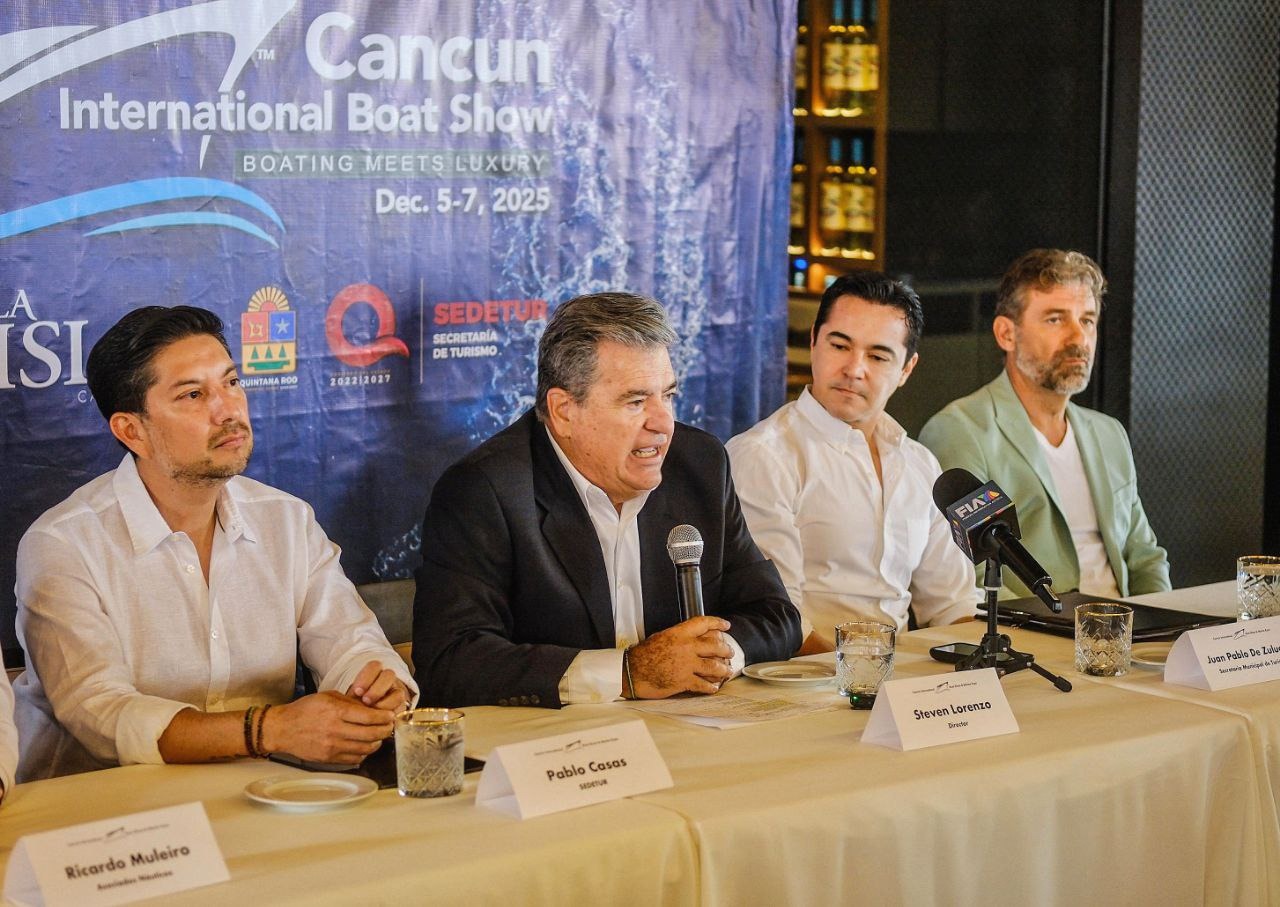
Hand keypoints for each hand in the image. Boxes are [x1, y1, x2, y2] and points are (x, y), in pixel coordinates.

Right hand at [261, 690, 394, 764]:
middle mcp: (335, 730)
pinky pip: (355, 758)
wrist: (282, 729)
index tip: (390, 715)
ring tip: (380, 736)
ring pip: (365, 748)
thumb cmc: (305, 710)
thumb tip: (372, 707)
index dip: (383, 717)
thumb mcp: (328, 697)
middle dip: (385, 730)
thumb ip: (351, 702)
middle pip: (371, 734)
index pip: (368, 716)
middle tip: (390, 726)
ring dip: (377, 742)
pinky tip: (366, 746)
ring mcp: (332, 747)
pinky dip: (364, 753)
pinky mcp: (329, 759)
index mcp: (336, 711)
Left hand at [346, 660, 409, 710]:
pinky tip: (380, 721)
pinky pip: (401, 710)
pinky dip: (390, 716)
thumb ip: (351, 697)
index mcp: (375, 673)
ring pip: (398, 694)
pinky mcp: (401, 708)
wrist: (369, 713)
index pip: (374, 666)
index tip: (357, 691)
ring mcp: (397, 693)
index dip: (367, 678)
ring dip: (385, 704)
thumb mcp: (352, 698)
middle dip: (377, 690)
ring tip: (374, 713)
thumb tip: (342, 701)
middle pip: (389, 675)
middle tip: (366, 701)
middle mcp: (388, 681)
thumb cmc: (357, 704)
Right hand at [627, 616, 733, 698]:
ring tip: (727, 671)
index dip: (717, 622)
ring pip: (714, 666)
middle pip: (715, 645)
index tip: (726, 625)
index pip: (703, 623)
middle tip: (729, 652)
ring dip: (723, 670)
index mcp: (679, 633)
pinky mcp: (685, 680)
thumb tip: (690, 638)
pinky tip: (713, 687)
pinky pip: (704, 684)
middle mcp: (686, 647)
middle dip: (726, 649)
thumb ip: (678, 637)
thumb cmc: (643, 655)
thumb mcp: (661, 637)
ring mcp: (687, 664)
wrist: (633, 672)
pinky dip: (711, 687)